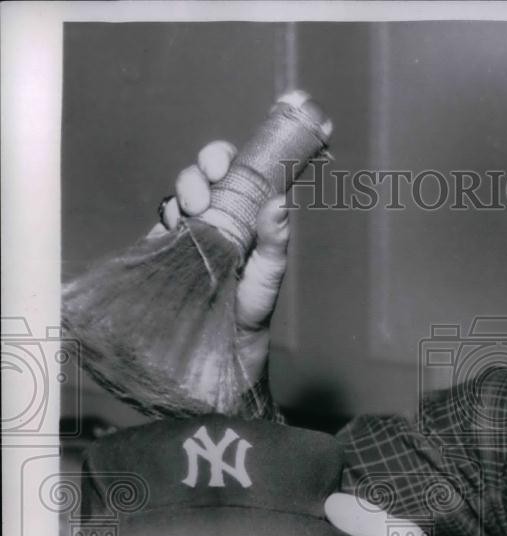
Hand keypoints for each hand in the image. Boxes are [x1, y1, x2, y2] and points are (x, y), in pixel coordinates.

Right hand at [152, 140, 288, 384]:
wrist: (223, 343)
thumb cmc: (252, 308)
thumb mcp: (269, 273)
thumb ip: (275, 239)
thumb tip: (282, 200)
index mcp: (245, 213)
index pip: (235, 171)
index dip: (225, 158)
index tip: (224, 166)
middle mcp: (217, 215)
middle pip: (202, 175)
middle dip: (199, 171)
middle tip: (209, 183)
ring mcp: (190, 229)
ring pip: (180, 193)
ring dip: (184, 190)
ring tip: (193, 212)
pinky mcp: (164, 247)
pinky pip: (161, 219)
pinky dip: (166, 214)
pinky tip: (173, 225)